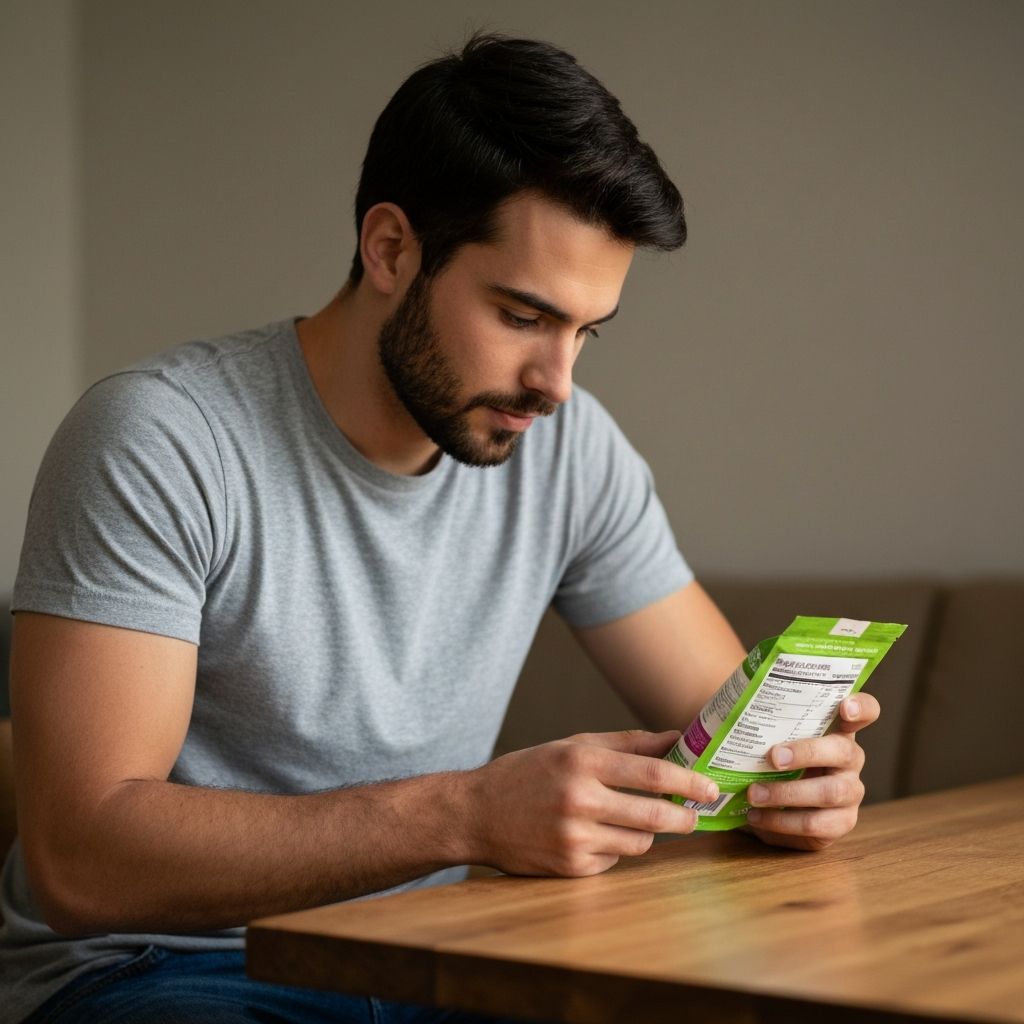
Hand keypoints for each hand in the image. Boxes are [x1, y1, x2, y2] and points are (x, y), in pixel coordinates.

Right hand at [462, 730, 718, 876]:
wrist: (476, 813)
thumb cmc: (527, 773)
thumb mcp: (572, 746)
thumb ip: (627, 742)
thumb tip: (676, 737)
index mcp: (581, 762)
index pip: (651, 772)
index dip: (688, 780)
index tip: (710, 786)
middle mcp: (579, 800)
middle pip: (654, 814)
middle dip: (684, 816)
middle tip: (696, 814)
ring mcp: (574, 837)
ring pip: (639, 840)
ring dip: (647, 831)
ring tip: (633, 818)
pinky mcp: (570, 867)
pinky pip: (615, 859)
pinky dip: (615, 847)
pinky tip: (596, 834)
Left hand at [744, 694, 880, 850]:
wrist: (767, 801)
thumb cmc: (768, 758)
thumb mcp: (768, 737)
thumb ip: (765, 723)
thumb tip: (730, 711)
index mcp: (836, 729)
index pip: (865, 711)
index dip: (861, 708)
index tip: (844, 707)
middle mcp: (849, 759)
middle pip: (843, 751)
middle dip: (807, 752)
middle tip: (773, 757)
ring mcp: (849, 792)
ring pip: (830, 792)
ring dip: (787, 793)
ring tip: (753, 794)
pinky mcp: (840, 823)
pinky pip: (815, 825)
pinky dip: (781, 822)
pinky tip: (755, 816)